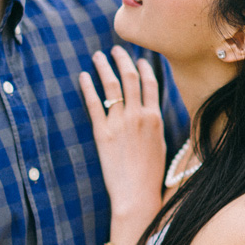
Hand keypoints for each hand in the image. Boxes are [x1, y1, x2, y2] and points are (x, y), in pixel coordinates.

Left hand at [79, 47, 165, 244]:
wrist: (137, 195)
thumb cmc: (150, 176)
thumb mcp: (160, 146)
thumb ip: (155, 126)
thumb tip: (152, 115)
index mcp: (155, 118)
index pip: (151, 83)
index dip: (144, 67)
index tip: (138, 58)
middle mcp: (138, 116)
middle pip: (131, 78)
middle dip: (123, 59)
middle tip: (116, 49)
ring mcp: (120, 123)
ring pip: (112, 86)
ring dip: (105, 67)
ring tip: (98, 56)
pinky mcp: (102, 133)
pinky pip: (94, 104)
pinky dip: (88, 87)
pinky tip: (83, 76)